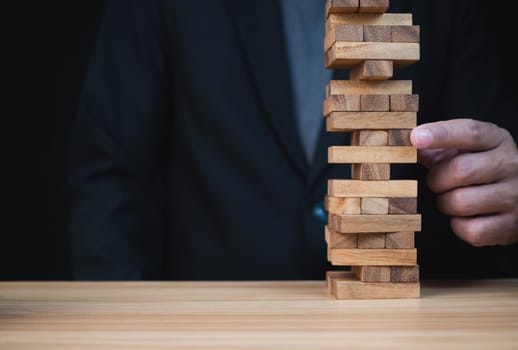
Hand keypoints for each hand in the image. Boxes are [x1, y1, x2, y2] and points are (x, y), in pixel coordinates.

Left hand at [411, 119, 517, 245]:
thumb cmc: (481, 167)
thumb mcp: (465, 149)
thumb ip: (437, 147)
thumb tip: (410, 145)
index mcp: (496, 140)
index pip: (470, 133)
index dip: (440, 135)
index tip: (416, 138)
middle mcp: (510, 164)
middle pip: (461, 170)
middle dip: (437, 179)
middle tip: (436, 181)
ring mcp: (514, 195)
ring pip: (462, 202)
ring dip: (445, 203)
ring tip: (451, 198)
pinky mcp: (511, 225)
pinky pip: (472, 230)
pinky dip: (459, 226)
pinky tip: (464, 217)